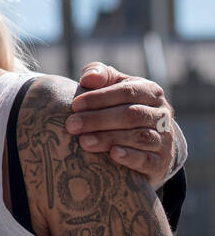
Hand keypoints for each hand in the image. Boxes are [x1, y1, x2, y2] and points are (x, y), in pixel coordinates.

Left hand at [67, 62, 175, 189]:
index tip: (74, 105)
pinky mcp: (161, 161)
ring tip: (84, 142)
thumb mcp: (112, 84)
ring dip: (109, 138)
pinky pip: (148, 160)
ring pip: (140, 137)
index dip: (100, 98)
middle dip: (98, 120)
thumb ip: (99, 74)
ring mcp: (165, 139)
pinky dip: (131, 157)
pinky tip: (113, 155)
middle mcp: (162, 114)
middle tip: (72, 125)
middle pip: (131, 115)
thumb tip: (87, 78)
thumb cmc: (120, 104)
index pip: (127, 92)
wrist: (147, 139)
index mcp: (150, 91)